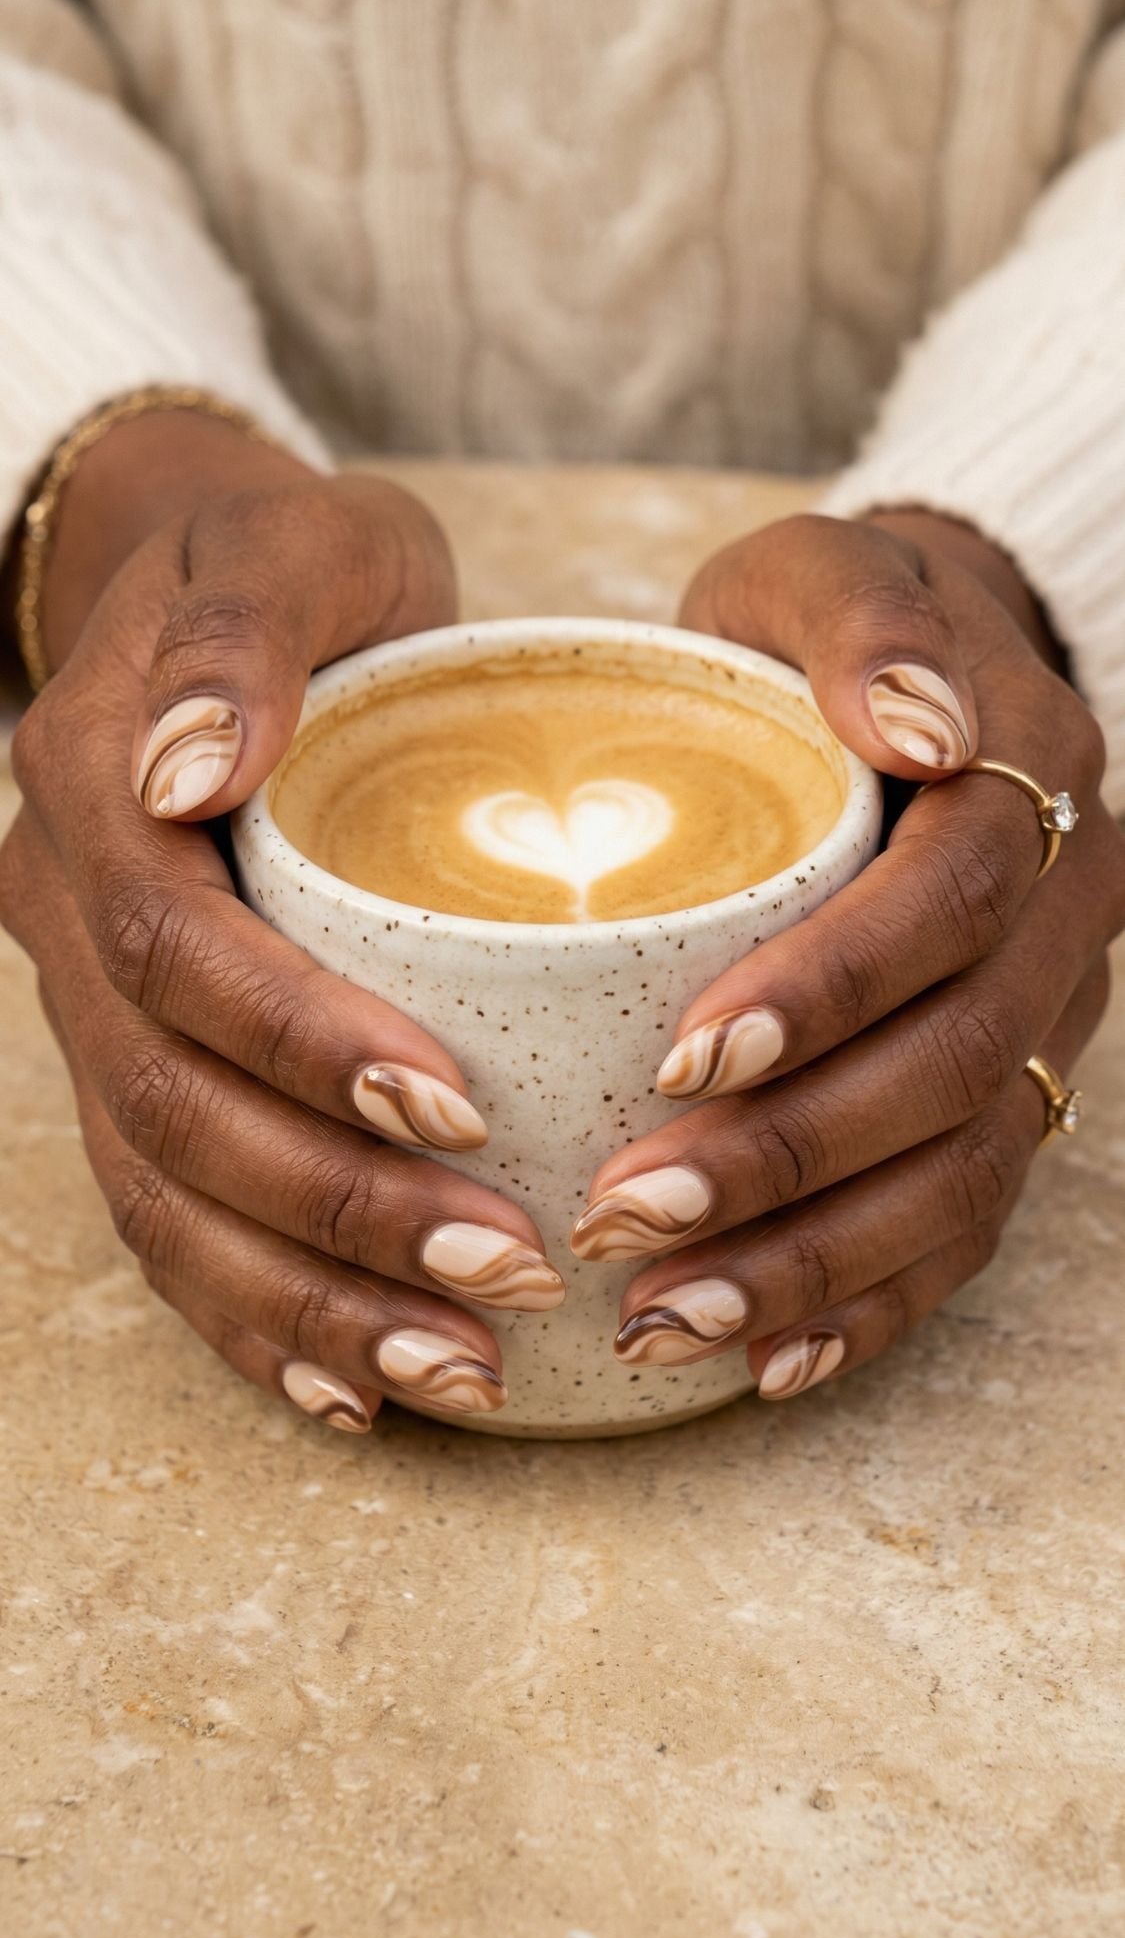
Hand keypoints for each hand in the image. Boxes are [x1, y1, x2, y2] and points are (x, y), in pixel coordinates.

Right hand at [1, 410, 564, 1432]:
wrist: (220, 607)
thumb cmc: (298, 573)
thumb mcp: (291, 545)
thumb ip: (240, 635)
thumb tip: (188, 766)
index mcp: (92, 795)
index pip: (175, 953)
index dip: (303, 1046)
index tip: (460, 1105)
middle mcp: (65, 921)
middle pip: (174, 1109)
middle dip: (338, 1208)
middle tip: (510, 1273)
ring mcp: (87, 1013)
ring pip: (165, 1197)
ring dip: (309, 1301)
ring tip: (463, 1372)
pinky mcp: (135, 1071)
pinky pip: (168, 1224)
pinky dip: (257, 1320)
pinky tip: (360, 1392)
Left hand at [571, 510, 1124, 1400]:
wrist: (920, 690)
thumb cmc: (825, 640)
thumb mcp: (825, 575)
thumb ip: (858, 620)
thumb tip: (913, 715)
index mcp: (1029, 786)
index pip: (947, 905)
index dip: (830, 991)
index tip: (681, 1059)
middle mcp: (1061, 922)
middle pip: (954, 1069)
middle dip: (792, 1159)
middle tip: (627, 1220)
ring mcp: (1049, 1025)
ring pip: (963, 1175)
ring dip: (814, 1262)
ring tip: (662, 1320)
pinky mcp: (1013, 1098)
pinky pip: (967, 1229)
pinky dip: (871, 1305)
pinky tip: (763, 1362)